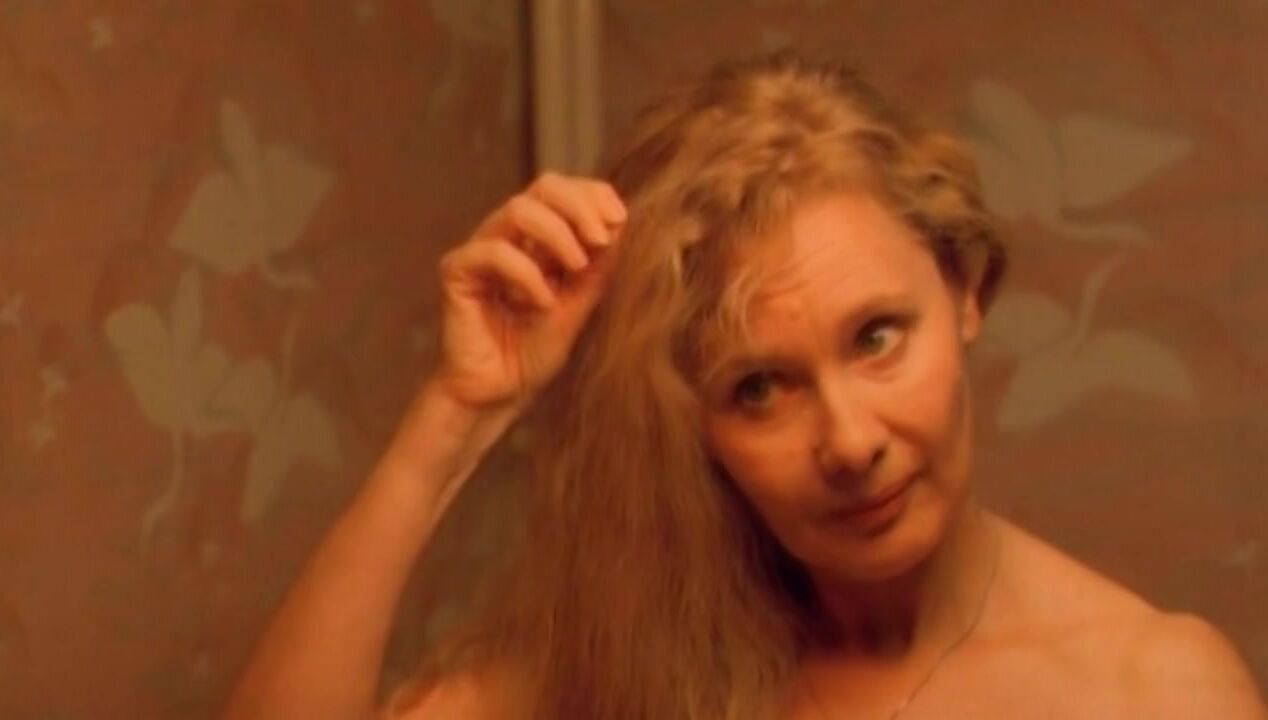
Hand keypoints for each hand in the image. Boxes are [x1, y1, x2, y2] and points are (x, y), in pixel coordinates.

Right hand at [431, 173, 625, 415]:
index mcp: (538, 237)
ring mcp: (481, 249)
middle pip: (543, 186)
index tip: (619, 218)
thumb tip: (622, 224)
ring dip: (557, 234)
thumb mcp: (579, 305)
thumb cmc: (534, 351)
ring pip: (518, 209)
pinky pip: (492, 252)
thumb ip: (598, 267)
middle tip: (602, 238)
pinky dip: (526, 273)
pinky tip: (541, 302)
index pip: (564, 191)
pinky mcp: (457, 271)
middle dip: (579, 205)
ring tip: (577, 267)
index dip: (593, 194)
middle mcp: (509, 235)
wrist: (499, 393)